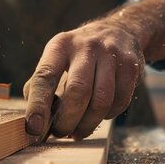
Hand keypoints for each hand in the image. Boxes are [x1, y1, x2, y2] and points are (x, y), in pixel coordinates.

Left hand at [24, 20, 144, 139]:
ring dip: (88, 124)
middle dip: (68, 120)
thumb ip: (40, 86)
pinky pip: (120, 102)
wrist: (119, 30)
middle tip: (60, 133)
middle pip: (78, 91)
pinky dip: (108, 116)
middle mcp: (85, 47)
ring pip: (101, 100)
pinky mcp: (131, 65)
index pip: (44, 77)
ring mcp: (111, 54)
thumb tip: (32, 121)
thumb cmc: (78, 55)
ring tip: (78, 131)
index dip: (37, 105)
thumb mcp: (56, 59)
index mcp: (59, 46)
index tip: (34, 128)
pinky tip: (99, 116)